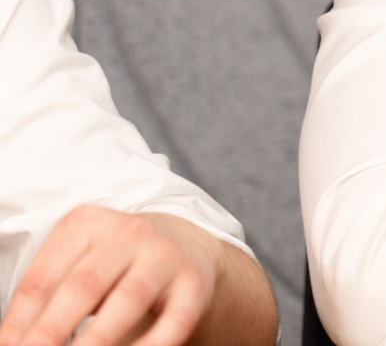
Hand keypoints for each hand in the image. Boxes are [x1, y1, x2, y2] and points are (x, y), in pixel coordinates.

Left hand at [0, 207, 223, 345]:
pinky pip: (175, 319)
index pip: (44, 278)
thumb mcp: (75, 265)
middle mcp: (129, 232)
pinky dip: (153, 345)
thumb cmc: (110, 265)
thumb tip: (15, 341)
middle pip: (84, 285)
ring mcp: (165, 255)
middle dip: (54, 328)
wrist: (182, 244)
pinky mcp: (194, 282)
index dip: (21, 320)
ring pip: (129, 299)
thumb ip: (46, 299)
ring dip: (99, 338)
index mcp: (86, 224)